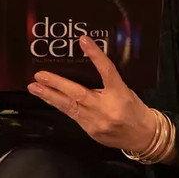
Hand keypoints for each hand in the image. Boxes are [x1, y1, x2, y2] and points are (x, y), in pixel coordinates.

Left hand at [27, 35, 157, 152]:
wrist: (143, 136)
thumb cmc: (134, 109)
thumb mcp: (125, 91)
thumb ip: (107, 83)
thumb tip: (84, 68)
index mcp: (120, 93)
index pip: (107, 71)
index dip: (95, 55)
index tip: (83, 40)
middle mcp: (107, 108)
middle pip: (78, 94)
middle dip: (57, 84)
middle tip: (39, 75)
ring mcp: (97, 122)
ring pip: (69, 107)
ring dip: (50, 96)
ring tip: (35, 88)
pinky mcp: (91, 131)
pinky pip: (72, 116)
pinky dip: (60, 106)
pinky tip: (48, 98)